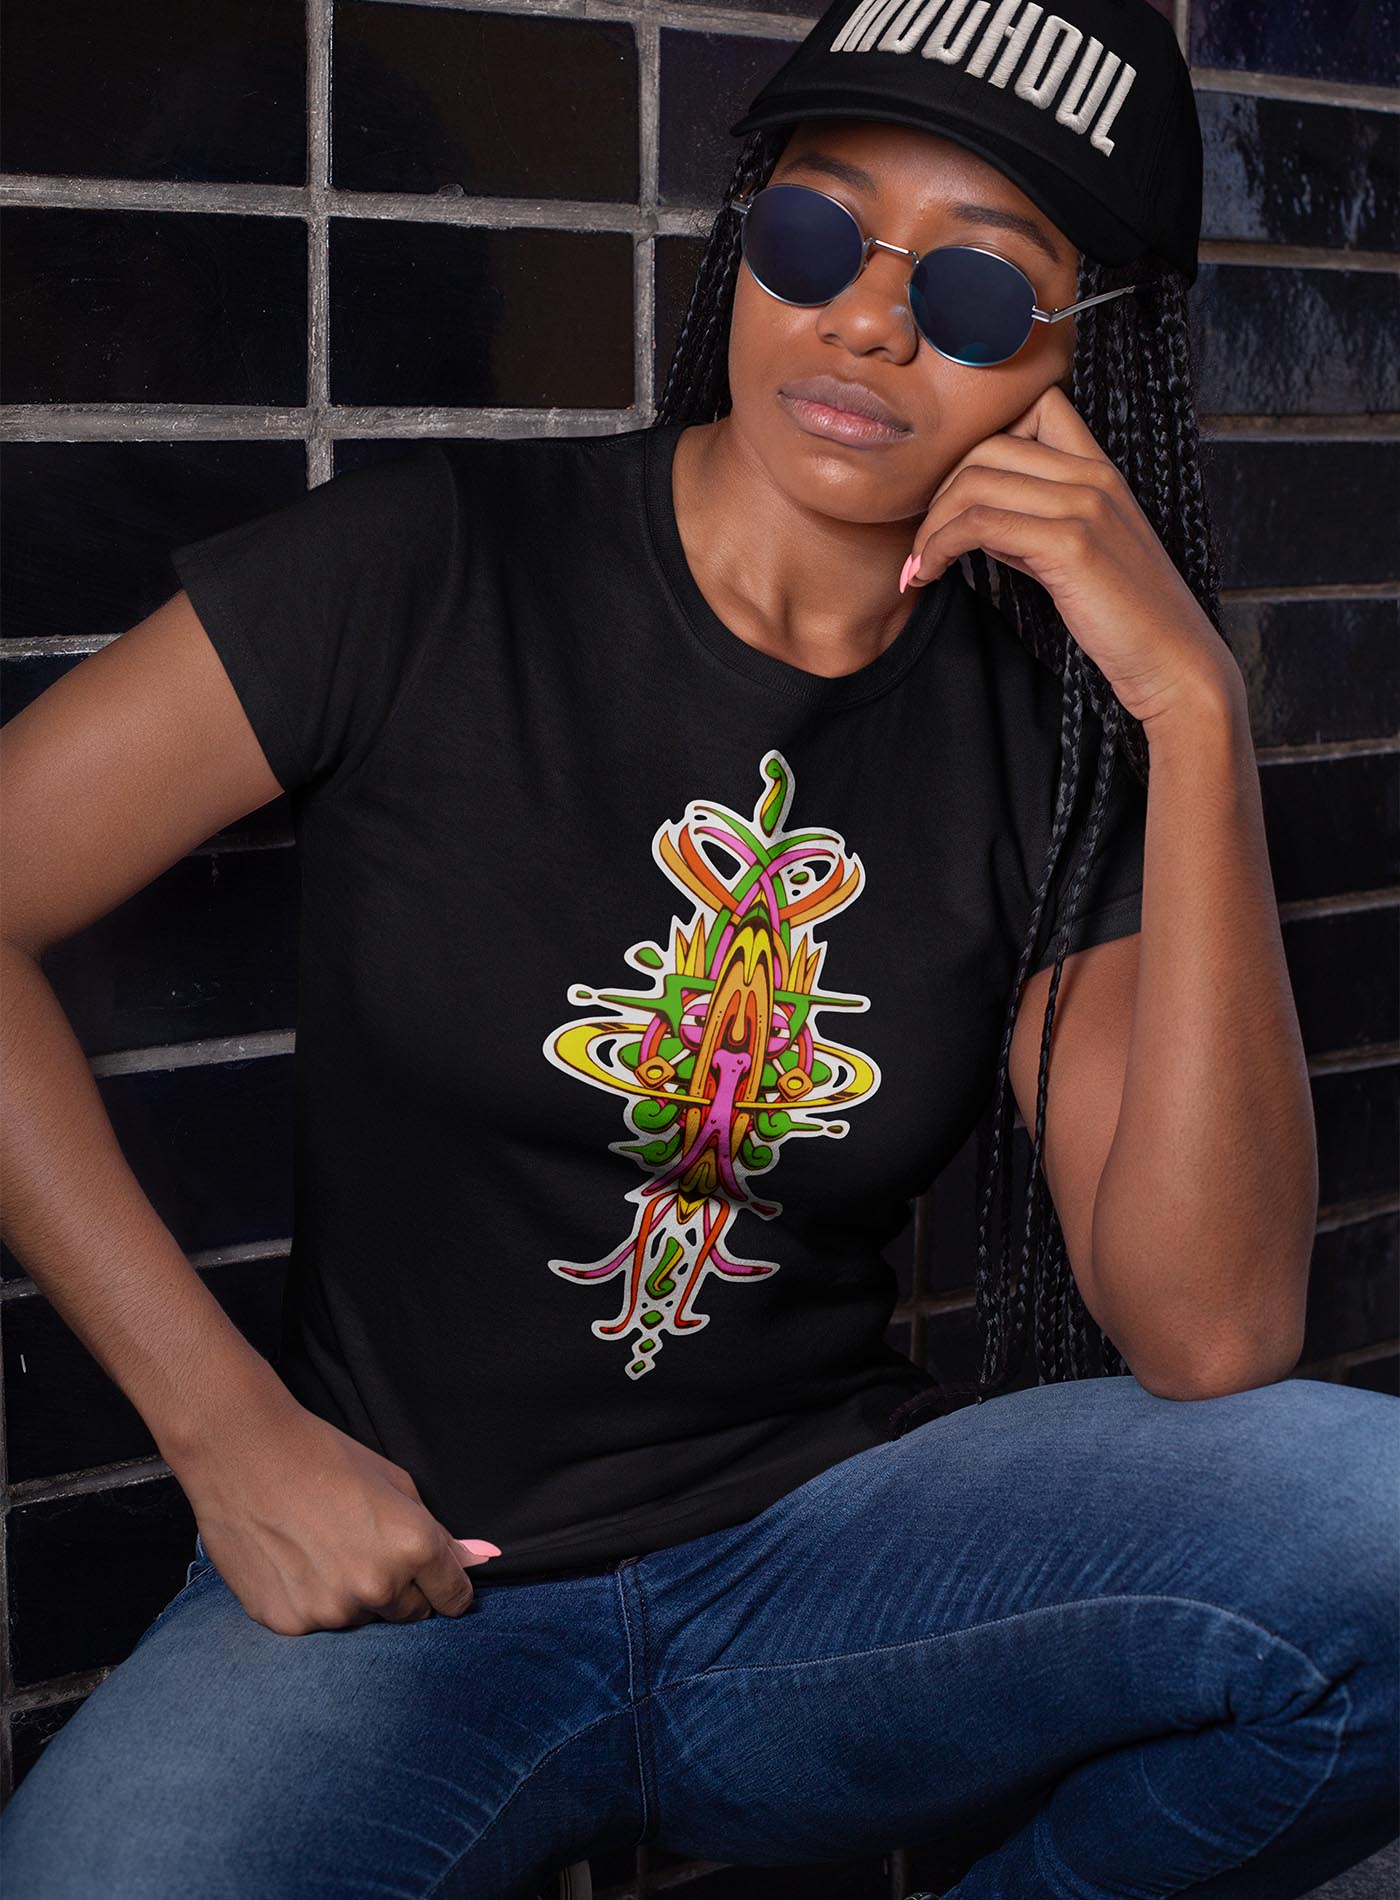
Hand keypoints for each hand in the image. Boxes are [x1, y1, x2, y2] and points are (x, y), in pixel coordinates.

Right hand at [172, 1397, 501, 1634]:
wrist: (244, 1452)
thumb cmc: (324, 1456)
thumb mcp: (395, 1483)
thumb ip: (437, 1532)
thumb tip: (478, 1561)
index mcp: (412, 1548)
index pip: (453, 1598)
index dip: (446, 1587)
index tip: (435, 1581)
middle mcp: (377, 1587)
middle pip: (409, 1613)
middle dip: (399, 1588)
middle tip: (365, 1547)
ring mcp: (330, 1611)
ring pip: (360, 1619)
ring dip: (352, 1596)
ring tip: (322, 1548)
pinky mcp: (288, 1622)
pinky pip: (315, 1623)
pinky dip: (310, 1600)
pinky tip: (292, 1561)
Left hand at [901, 383, 1237, 730]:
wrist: (1173, 660)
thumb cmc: (1123, 616)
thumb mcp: (1074, 554)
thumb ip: (1029, 525)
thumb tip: (972, 516)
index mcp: (1100, 469)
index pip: (1036, 407)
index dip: (984, 440)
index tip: (957, 495)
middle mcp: (1094, 475)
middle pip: (988, 444)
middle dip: (939, 490)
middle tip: (923, 537)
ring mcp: (1084, 505)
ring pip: (975, 481)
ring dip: (931, 524)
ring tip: (919, 562)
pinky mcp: (1070, 544)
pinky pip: (979, 524)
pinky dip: (938, 547)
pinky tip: (928, 573)